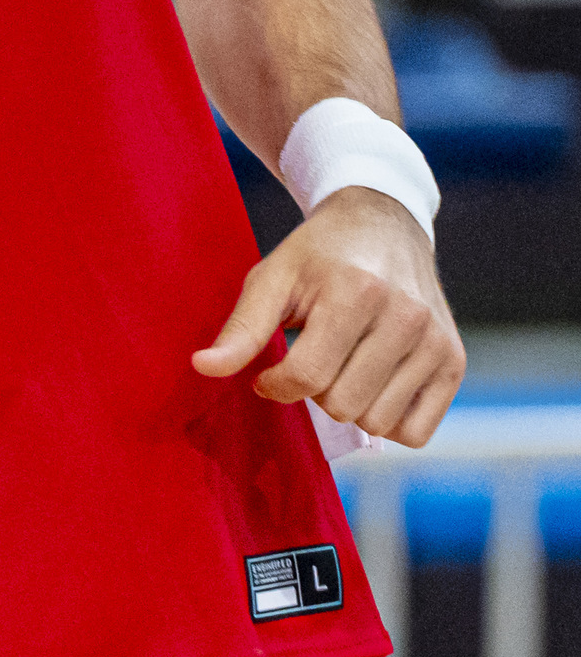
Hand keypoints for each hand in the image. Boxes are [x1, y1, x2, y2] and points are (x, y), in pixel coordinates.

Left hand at [193, 185, 465, 445]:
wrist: (383, 225)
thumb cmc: (318, 256)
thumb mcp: (271, 278)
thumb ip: (241, 328)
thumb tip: (202, 368)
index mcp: (356, 293)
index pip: (307, 377)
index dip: (275, 384)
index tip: (268, 371)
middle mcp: (406, 319)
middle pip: (342, 406)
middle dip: (313, 392)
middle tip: (312, 357)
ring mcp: (436, 342)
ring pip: (377, 423)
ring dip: (348, 405)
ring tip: (342, 364)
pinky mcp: (454, 361)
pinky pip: (416, 431)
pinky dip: (388, 420)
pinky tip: (371, 384)